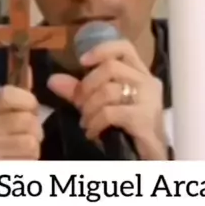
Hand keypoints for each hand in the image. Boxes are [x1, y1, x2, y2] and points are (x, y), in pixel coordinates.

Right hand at [0, 69, 42, 159]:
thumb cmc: (9, 144)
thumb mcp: (13, 115)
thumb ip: (20, 94)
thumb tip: (27, 68)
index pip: (7, 94)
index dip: (27, 101)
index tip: (32, 110)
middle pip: (25, 119)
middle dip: (35, 130)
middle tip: (26, 137)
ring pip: (30, 140)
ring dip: (34, 148)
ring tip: (23, 152)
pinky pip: (28, 158)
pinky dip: (30, 162)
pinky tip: (19, 163)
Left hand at [47, 39, 167, 160]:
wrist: (151, 158)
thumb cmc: (129, 129)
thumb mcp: (102, 106)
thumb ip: (80, 92)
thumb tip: (53, 80)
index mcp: (140, 74)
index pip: (124, 47)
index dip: (101, 50)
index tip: (82, 61)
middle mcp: (148, 82)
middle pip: (111, 67)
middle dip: (87, 86)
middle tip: (78, 104)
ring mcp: (149, 100)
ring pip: (108, 90)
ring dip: (89, 108)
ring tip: (86, 122)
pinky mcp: (144, 119)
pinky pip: (110, 113)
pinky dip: (95, 123)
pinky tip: (92, 133)